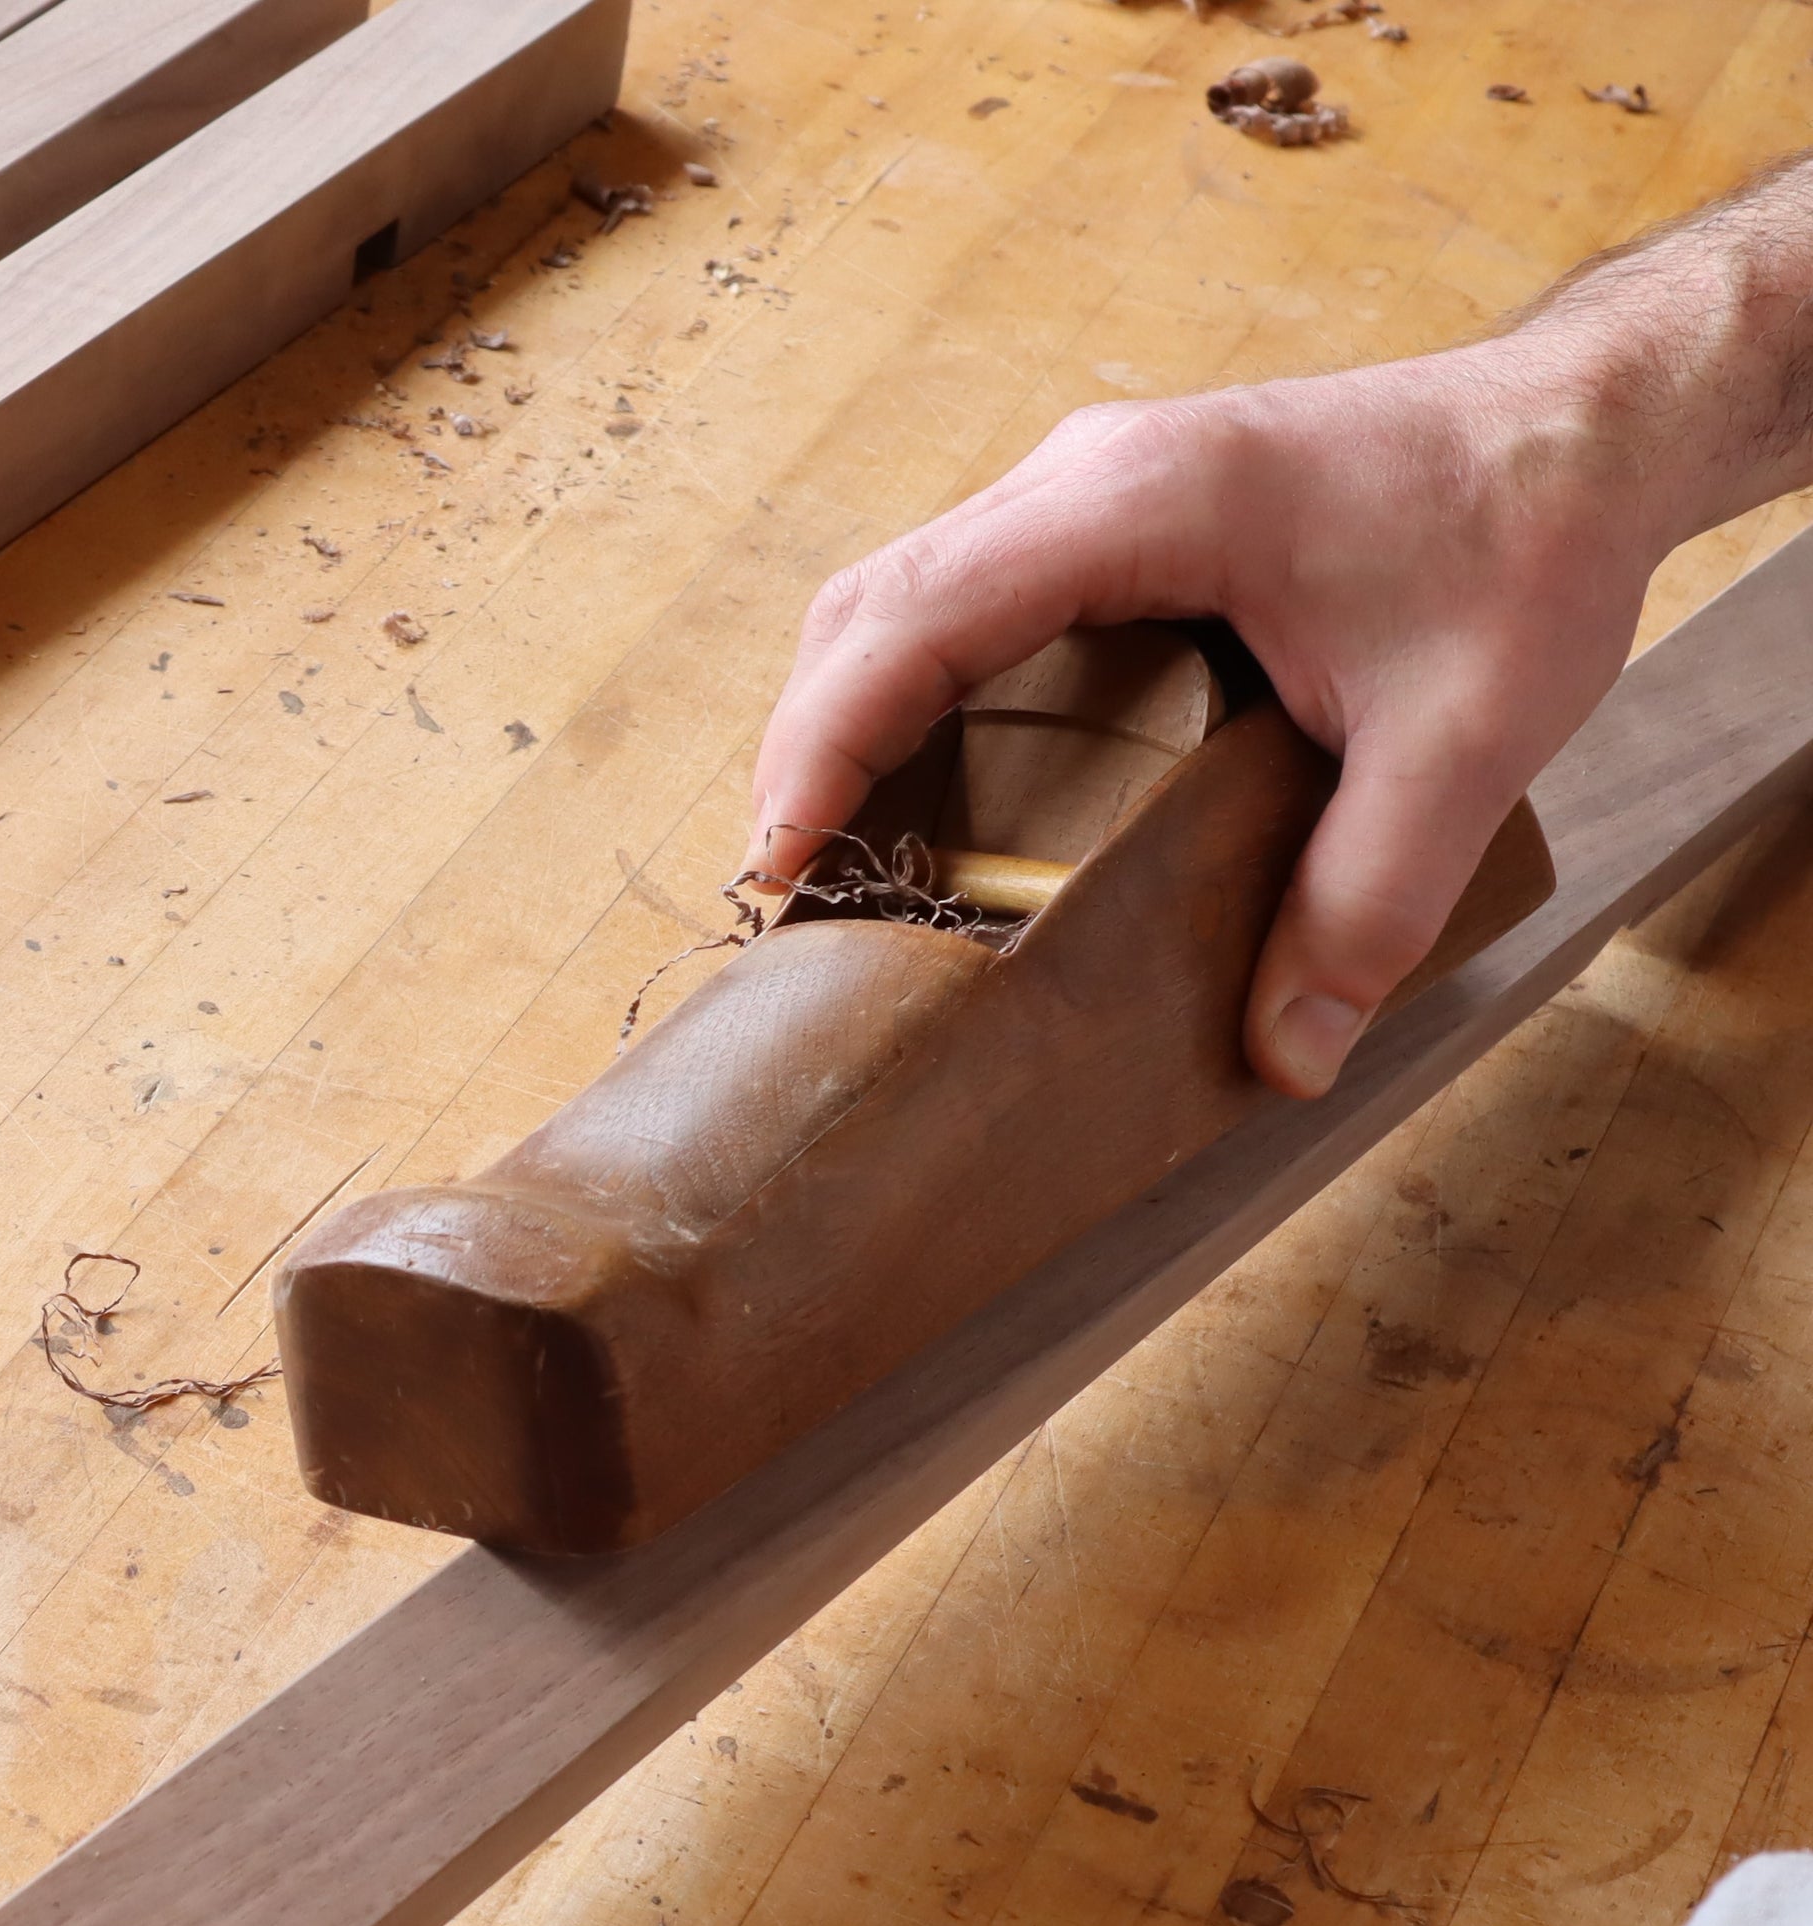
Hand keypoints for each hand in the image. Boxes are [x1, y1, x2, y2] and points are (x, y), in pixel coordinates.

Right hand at [749, 341, 1666, 1096]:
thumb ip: (1366, 902)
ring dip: (840, 723)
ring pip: (896, 598)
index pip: (919, 619)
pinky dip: (900, 696)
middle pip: (870, 606)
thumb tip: (1288, 1057)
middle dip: (803, 751)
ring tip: (823, 861)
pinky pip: (953, 601)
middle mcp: (1084, 477)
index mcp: (1141, 502)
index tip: (778, 861)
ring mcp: (1083, 491)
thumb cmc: (1528, 535)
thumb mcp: (1464, 741)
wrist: (1589, 424)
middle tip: (782, 899)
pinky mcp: (1102, 523)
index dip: (826, 744)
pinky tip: (911, 795)